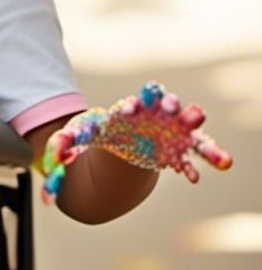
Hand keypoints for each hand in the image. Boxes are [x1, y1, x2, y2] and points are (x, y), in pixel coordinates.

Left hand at [42, 82, 232, 201]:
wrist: (124, 144)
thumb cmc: (103, 136)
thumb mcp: (78, 138)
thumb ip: (64, 145)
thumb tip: (50, 159)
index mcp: (126, 113)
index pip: (129, 106)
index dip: (131, 107)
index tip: (129, 109)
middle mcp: (151, 116)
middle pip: (160, 106)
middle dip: (166, 104)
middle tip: (171, 105)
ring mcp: (170, 129)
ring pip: (185, 125)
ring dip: (192, 123)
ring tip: (199, 120)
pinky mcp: (183, 146)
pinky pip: (198, 149)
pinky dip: (209, 154)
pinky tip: (219, 165)